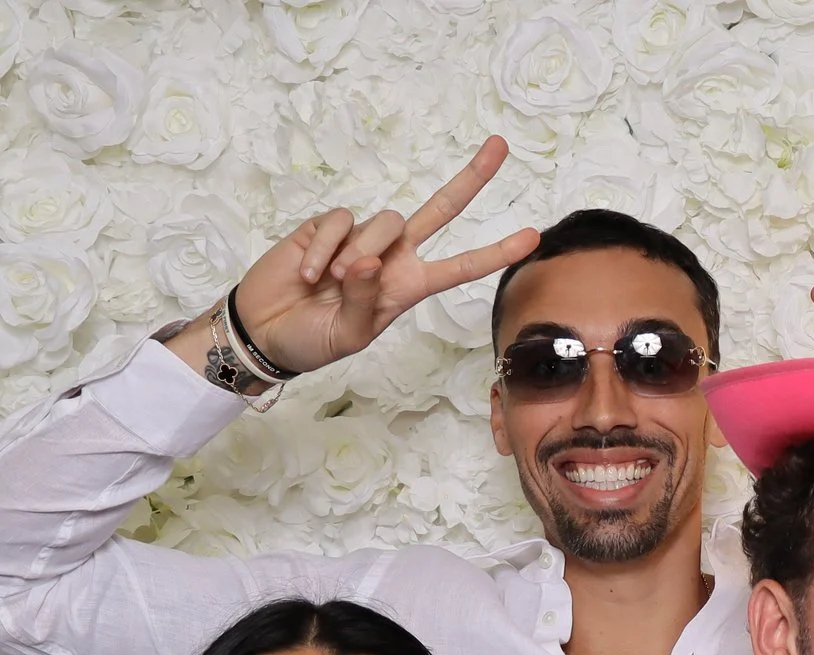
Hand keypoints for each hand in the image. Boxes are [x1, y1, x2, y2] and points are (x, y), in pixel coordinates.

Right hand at [219, 137, 539, 375]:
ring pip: (384, 222)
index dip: (496, 252)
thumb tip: (370, 262)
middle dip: (470, 179)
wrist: (267, 330)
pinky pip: (339, 223)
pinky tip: (310, 274)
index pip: (462, 266)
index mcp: (410, 286)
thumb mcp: (350, 335)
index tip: (533, 236)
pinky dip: (325, 250)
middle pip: (438, 210)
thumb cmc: (314, 339)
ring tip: (333, 285)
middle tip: (500, 145)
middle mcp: (394, 256)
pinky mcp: (327, 226)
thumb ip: (367, 302)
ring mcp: (362, 237)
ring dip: (360, 255)